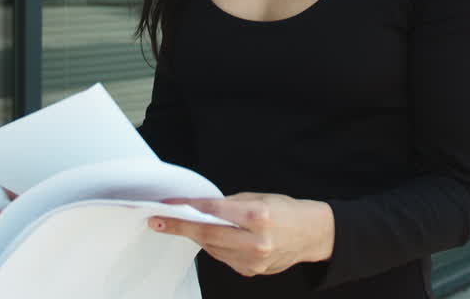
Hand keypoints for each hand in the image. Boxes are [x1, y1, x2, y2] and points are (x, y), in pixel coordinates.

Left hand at [148, 193, 333, 276]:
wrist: (311, 234)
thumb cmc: (285, 210)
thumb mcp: (258, 198)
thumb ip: (230, 205)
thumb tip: (200, 208)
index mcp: (258, 215)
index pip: (214, 210)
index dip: (188, 208)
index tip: (168, 206)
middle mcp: (256, 241)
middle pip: (207, 233)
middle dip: (180, 227)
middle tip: (158, 221)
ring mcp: (253, 260)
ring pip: (212, 248)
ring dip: (198, 236)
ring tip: (187, 226)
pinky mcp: (251, 271)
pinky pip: (223, 258)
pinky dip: (216, 246)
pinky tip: (216, 238)